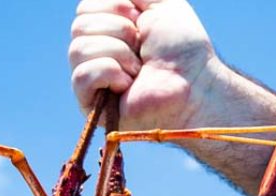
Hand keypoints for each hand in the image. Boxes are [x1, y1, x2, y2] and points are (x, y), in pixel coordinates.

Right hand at [69, 0, 220, 130]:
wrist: (196, 86)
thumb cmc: (183, 49)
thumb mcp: (161, 3)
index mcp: (109, 29)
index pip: (85, 8)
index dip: (115, 8)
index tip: (141, 21)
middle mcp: (96, 53)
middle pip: (79, 26)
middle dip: (119, 30)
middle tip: (142, 47)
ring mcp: (92, 80)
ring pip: (79, 48)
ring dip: (119, 52)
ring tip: (140, 67)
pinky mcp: (90, 105)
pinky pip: (81, 75)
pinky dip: (110, 73)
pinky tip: (128, 84)